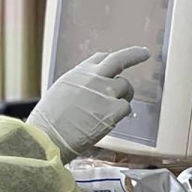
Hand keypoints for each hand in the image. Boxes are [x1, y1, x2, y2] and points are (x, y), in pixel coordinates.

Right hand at [27, 47, 151, 162]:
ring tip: (112, 110)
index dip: (110, 60)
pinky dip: (120, 115)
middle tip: (144, 53)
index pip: (100, 59)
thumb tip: (89, 90)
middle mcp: (93, 78)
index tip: (118, 61)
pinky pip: (126, 108)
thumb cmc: (48, 122)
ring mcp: (105, 93)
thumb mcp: (60, 93)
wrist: (48, 137)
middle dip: (134, 54)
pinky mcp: (113, 110)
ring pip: (126, 87)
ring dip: (123, 97)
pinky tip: (107, 122)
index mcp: (78, 73)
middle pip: (120, 59)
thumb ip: (79, 87)